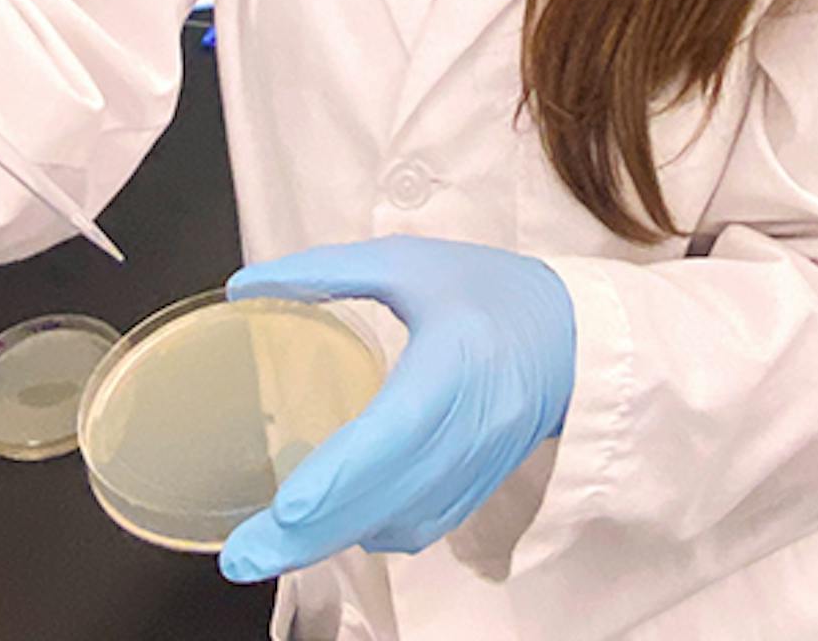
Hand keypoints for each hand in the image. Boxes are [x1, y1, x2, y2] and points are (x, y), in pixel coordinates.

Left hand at [218, 237, 576, 581]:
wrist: (575, 336)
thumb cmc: (488, 291)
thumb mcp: (407, 262)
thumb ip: (324, 271)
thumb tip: (243, 286)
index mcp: (452, 367)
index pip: (392, 434)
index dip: (339, 477)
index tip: (285, 508)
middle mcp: (468, 433)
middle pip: (385, 500)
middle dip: (310, 536)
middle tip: (243, 556)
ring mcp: (476, 471)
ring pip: (400, 525)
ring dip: (335, 540)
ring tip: (269, 546)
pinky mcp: (477, 489)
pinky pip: (419, 528)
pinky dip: (371, 533)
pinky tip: (331, 526)